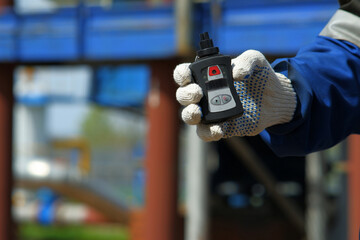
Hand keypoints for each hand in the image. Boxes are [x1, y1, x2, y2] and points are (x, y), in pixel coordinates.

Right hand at [173, 50, 296, 140]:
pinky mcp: (221, 127)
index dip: (181, 75)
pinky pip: (207, 133)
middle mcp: (204, 94)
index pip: (184, 74)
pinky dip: (209, 133)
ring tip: (198, 112)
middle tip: (198, 93)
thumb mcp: (256, 60)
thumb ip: (246, 61)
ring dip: (189, 114)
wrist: (276, 99)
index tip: (188, 76)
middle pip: (183, 95)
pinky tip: (217, 130)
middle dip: (186, 95)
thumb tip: (237, 74)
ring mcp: (210, 112)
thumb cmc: (260, 75)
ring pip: (189, 116)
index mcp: (206, 75)